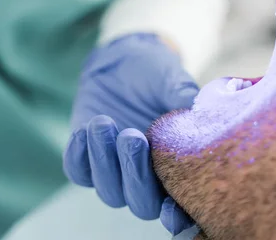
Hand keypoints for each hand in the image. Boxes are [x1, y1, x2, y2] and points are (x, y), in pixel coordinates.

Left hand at [64, 33, 195, 234]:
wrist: (124, 59)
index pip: (179, 207)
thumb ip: (185, 100)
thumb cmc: (157, 74)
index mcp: (177, 167)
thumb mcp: (173, 81)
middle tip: (133, 137)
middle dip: (136, 175)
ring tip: (104, 123)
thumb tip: (198, 113)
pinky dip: (79, 156)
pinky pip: (77, 172)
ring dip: (105, 161)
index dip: (177, 216)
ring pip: (109, 192)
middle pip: (141, 204)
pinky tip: (84, 130)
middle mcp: (147, 176)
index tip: (170, 208)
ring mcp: (115, 170)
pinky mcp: (87, 158)